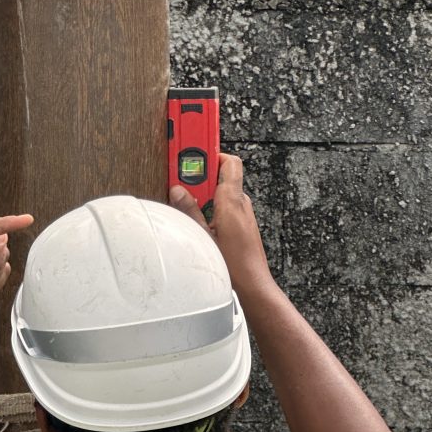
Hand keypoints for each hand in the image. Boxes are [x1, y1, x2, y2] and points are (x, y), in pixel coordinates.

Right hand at [169, 154, 273, 299]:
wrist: (253, 283)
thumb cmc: (234, 265)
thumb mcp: (203, 236)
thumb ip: (189, 210)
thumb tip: (178, 191)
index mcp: (232, 201)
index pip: (228, 162)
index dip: (210, 152)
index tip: (193, 148)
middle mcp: (241, 203)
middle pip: (222, 174)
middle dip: (201, 174)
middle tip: (182, 178)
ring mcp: (244, 213)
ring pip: (223, 190)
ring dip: (206, 191)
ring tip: (188, 201)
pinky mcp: (243, 223)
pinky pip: (227, 204)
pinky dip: (213, 204)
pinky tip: (201, 218)